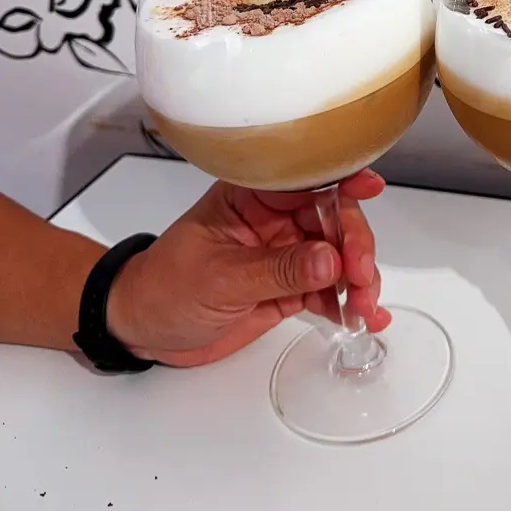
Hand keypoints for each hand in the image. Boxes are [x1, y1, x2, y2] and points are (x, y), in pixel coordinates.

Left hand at [106, 171, 389, 367]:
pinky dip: (346, 304)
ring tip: (364, 308)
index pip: (305, 181)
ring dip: (357, 280)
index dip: (341, 181)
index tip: (369, 189)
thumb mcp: (219, 279)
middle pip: (331, 221)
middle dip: (354, 246)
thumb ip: (276, 270)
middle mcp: (274, 221)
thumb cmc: (163, 288)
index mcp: (251, 198)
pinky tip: (362, 318)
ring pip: (336, 258)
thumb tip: (329, 260)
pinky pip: (327, 291)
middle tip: (360, 277)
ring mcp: (284, 255)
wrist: (141, 330)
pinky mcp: (288, 288)